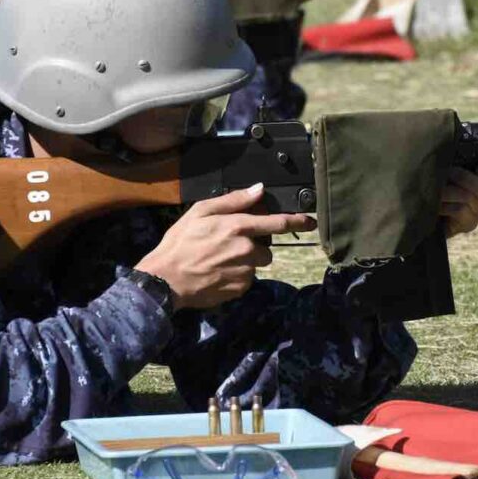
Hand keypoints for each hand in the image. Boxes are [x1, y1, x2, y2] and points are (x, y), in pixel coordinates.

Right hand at [135, 183, 315, 308]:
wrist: (166, 279)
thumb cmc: (180, 242)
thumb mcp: (200, 212)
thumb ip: (233, 201)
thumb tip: (259, 190)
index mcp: (238, 226)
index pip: (277, 223)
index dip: (297, 221)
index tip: (311, 221)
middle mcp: (246, 249)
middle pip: (266, 248)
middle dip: (254, 247)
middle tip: (228, 246)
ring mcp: (245, 271)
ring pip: (256, 265)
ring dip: (246, 262)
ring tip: (220, 260)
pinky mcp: (240, 288)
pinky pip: (247, 279)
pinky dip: (238, 276)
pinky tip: (218, 273)